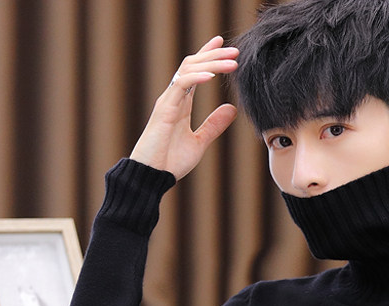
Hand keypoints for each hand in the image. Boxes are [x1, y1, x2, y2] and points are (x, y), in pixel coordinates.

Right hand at [129, 36, 238, 179]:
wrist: (152, 176)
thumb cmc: (170, 161)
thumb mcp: (199, 141)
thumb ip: (214, 125)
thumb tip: (231, 109)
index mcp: (181, 103)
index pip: (194, 72)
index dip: (208, 56)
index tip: (224, 46)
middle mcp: (173, 97)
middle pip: (192, 65)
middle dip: (214, 55)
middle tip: (235, 51)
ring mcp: (168, 101)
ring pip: (188, 70)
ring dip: (211, 63)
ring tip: (231, 62)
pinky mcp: (164, 109)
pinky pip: (180, 85)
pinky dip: (197, 77)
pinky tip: (212, 76)